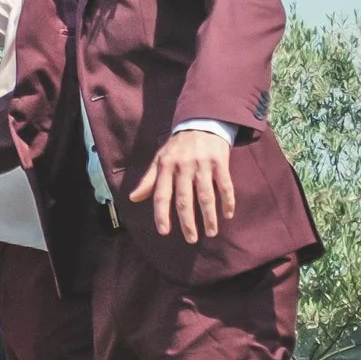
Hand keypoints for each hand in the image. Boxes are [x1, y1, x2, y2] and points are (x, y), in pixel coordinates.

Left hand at [129, 127, 236, 242]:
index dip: (162, 214)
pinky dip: (227, 201)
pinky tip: (227, 215)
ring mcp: (203, 164)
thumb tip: (133, 198)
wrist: (202, 120)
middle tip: (191, 239)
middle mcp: (183, 167)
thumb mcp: (160, 158)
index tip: (164, 232)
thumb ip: (148, 180)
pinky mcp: (220, 161)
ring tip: (210, 232)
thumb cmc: (178, 146)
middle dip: (187, 222)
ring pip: (206, 195)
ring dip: (209, 216)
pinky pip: (225, 185)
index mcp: (166, 167)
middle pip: (184, 199)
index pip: (161, 194)